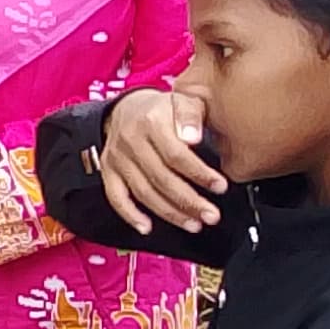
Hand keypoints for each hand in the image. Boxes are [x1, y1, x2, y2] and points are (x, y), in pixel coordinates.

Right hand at [93, 84, 223, 236]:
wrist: (127, 107)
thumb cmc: (163, 108)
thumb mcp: (183, 100)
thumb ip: (191, 116)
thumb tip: (193, 138)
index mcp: (151, 123)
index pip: (176, 155)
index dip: (200, 174)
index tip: (220, 186)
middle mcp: (130, 141)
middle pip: (161, 178)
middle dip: (189, 201)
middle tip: (211, 215)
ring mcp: (117, 159)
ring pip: (143, 192)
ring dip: (169, 213)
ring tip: (193, 224)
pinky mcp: (109, 171)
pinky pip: (116, 197)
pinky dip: (130, 215)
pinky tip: (147, 227)